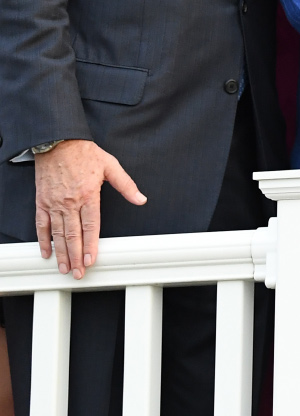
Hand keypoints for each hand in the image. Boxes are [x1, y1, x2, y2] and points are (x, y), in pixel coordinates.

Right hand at [34, 139, 145, 277]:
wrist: (58, 141)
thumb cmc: (85, 153)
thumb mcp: (111, 166)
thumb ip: (126, 185)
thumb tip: (141, 199)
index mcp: (88, 195)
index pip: (91, 226)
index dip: (90, 245)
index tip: (91, 260)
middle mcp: (70, 202)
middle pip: (73, 235)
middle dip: (75, 256)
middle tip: (78, 273)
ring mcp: (54, 203)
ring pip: (57, 234)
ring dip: (61, 253)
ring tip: (64, 268)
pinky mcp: (42, 202)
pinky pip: (41, 224)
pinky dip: (43, 239)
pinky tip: (46, 252)